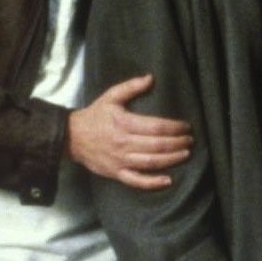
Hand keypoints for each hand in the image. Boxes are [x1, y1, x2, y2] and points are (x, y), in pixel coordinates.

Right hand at [68, 75, 192, 189]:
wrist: (71, 137)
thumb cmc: (94, 116)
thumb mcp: (110, 97)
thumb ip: (131, 87)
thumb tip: (151, 78)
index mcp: (124, 123)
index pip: (156, 126)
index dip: (174, 127)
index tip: (186, 127)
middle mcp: (124, 143)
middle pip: (157, 145)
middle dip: (177, 143)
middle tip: (190, 140)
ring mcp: (120, 160)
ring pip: (151, 162)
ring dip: (171, 159)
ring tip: (185, 154)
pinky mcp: (117, 173)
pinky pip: (137, 181)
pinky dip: (153, 183)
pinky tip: (168, 180)